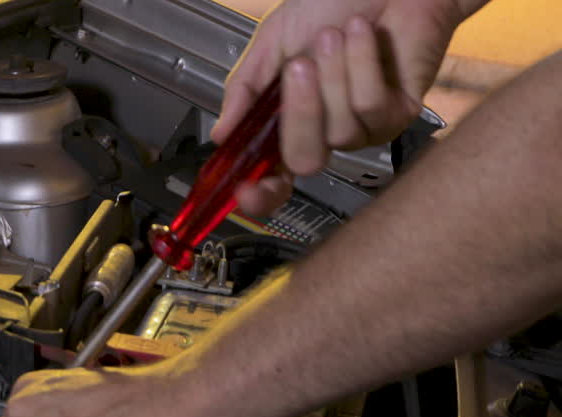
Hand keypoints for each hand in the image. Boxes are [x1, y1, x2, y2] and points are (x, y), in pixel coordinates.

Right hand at [213, 0, 471, 215]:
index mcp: (288, 121)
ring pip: (340, 130)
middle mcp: (325, 133)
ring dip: (335, 74)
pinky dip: (361, 64)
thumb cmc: (331, 4)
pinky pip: (369, 107)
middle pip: (304, 160)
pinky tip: (361, 35)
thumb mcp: (270, 44)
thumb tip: (221, 134)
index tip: (246, 191)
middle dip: (300, 112)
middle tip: (299, 65)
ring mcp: (363, 128)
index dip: (260, 194)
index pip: (273, 179)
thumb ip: (244, 90)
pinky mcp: (399, 114)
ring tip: (335, 35)